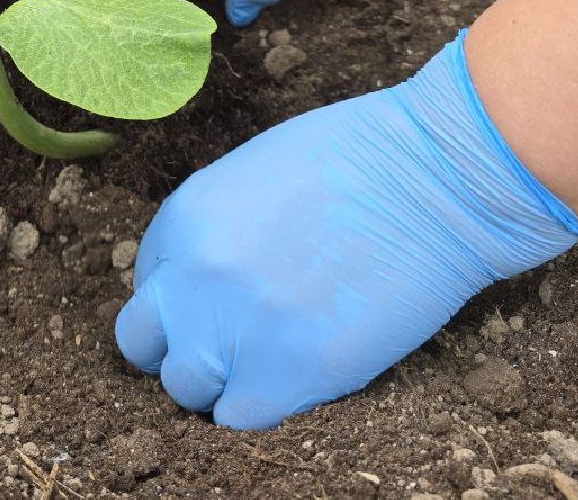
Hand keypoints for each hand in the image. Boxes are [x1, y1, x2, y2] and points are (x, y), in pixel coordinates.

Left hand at [114, 32, 577, 429]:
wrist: (433, 177)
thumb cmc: (360, 159)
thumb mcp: (254, 173)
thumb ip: (216, 229)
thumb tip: (205, 276)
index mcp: (183, 220)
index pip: (149, 283)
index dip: (184, 297)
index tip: (222, 298)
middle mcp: (193, 278)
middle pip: (143, 343)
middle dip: (180, 344)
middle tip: (229, 340)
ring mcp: (235, 330)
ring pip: (186, 388)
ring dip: (220, 380)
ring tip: (270, 356)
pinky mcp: (288, 373)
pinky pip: (240, 417)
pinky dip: (260, 406)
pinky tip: (295, 376)